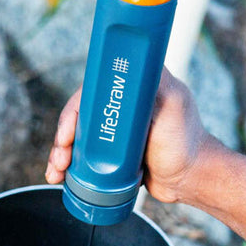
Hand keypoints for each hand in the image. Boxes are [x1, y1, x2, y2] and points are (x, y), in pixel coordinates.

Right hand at [45, 68, 219, 203]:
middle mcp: (120, 104)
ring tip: (57, 171)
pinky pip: (80, 153)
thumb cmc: (186, 142)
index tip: (69, 132)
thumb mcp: (174, 105)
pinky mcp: (109, 151)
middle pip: (78, 114)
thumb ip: (157, 83)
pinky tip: (58, 175)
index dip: (74, 109)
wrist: (188, 180)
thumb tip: (133, 65)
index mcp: (133, 86)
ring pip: (75, 135)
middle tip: (61, 155)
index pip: (92, 90)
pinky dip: (66, 164)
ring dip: (59, 152)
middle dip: (63, 136)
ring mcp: (113, 128)